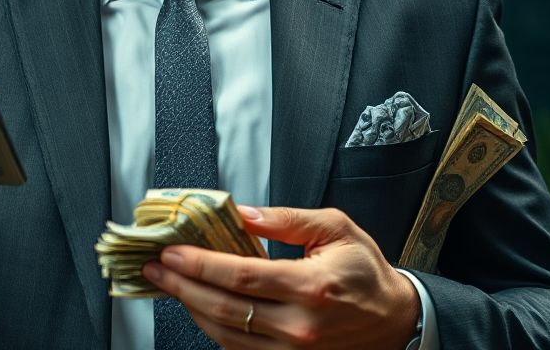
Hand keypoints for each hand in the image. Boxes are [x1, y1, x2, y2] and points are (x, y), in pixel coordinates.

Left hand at [142, 206, 420, 348]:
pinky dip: (212, 327)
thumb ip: (286, 219)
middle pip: (224, 308)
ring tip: (169, 284)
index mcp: (311, 287)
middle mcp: (300, 326)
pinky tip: (198, 305)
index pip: (240, 276)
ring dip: (190, 307)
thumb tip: (243, 213)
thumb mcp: (335, 228)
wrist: (395, 321)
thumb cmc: (365, 273)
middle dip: (181, 286)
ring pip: (224, 334)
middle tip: (155, 268)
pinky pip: (238, 349)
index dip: (199, 264)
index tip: (171, 252)